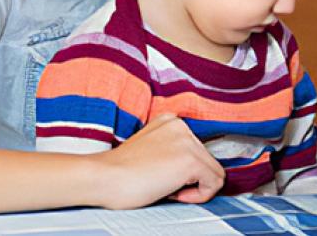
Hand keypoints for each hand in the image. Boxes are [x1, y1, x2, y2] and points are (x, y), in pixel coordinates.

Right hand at [91, 113, 225, 208]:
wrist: (103, 178)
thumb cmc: (119, 172)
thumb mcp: (150, 149)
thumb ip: (172, 151)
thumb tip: (194, 169)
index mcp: (171, 121)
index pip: (197, 151)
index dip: (183, 171)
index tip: (162, 177)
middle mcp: (182, 126)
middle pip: (207, 161)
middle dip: (189, 179)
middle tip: (161, 184)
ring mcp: (188, 141)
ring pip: (214, 173)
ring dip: (193, 187)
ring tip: (165, 187)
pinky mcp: (191, 160)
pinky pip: (214, 184)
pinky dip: (198, 196)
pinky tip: (173, 193)